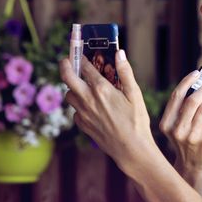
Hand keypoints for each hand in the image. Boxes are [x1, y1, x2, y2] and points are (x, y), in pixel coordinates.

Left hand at [60, 50, 153, 171]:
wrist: (131, 150)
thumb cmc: (136, 121)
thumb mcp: (135, 94)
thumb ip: (125, 72)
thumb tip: (119, 53)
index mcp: (101, 89)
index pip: (85, 67)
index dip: (81, 57)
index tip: (80, 52)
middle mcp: (88, 99)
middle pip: (67, 77)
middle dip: (65, 66)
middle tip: (67, 60)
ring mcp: (83, 113)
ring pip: (69, 95)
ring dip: (72, 87)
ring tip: (82, 85)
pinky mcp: (82, 125)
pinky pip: (75, 111)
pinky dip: (79, 105)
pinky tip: (91, 106)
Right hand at [159, 71, 201, 179]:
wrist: (192, 165)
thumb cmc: (185, 139)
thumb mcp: (175, 125)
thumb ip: (180, 107)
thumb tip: (194, 84)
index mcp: (166, 123)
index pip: (176, 96)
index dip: (187, 81)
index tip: (196, 73)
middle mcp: (177, 130)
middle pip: (192, 100)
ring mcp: (192, 135)